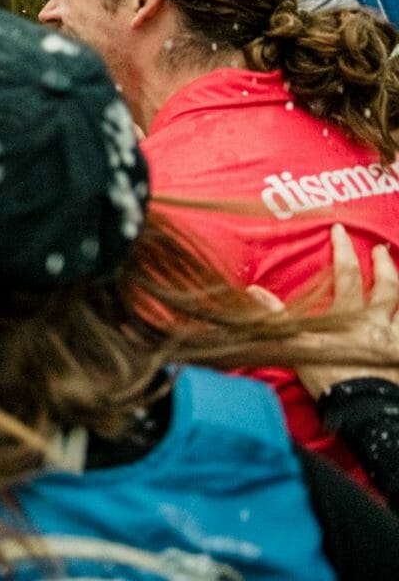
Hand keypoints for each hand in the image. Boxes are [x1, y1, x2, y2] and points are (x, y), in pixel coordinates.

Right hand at [249, 224, 398, 397]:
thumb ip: (275, 316)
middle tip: (381, 248)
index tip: (339, 230)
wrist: (362, 407)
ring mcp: (394, 339)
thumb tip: (253, 289)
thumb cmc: (328, 376)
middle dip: (383, 264)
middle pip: (386, 286)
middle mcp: (377, 322)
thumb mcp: (294, 344)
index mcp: (348, 315)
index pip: (347, 274)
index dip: (342, 250)